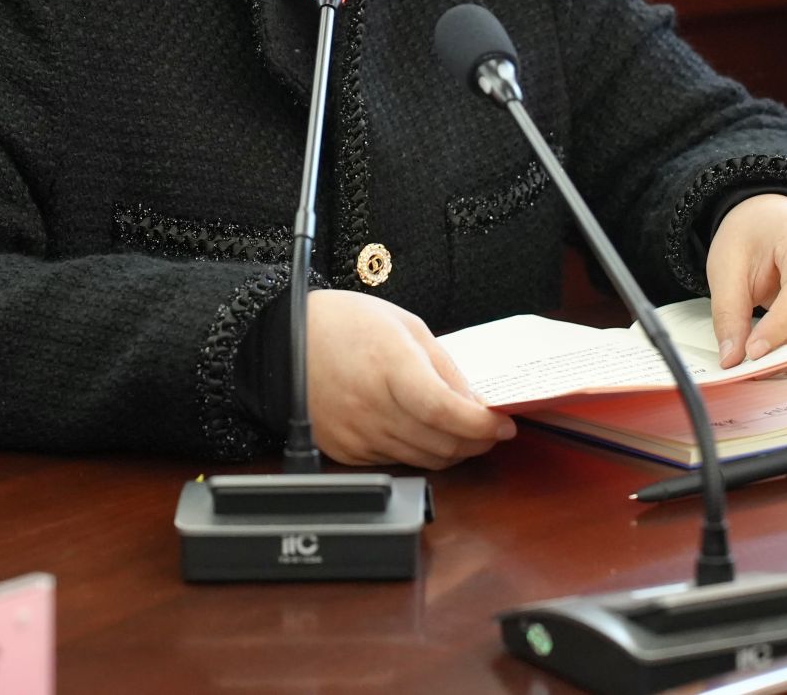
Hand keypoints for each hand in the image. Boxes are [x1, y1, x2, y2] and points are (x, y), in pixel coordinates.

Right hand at [300, 289, 514, 468]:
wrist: (283, 342)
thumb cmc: (345, 324)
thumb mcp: (406, 327)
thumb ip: (444, 367)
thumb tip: (476, 402)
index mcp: (390, 367)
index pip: (445, 411)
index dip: (481, 425)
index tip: (503, 425)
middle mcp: (372, 407)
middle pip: (440, 444)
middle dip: (476, 441)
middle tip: (492, 430)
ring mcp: (356, 434)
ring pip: (423, 460)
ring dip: (452, 451)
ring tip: (465, 433)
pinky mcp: (345, 451)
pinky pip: (395, 461)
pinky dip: (419, 452)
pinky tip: (425, 433)